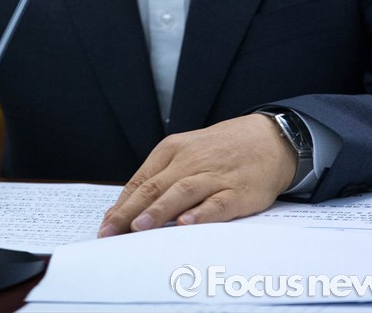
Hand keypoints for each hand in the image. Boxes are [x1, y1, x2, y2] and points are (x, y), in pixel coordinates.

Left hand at [98, 114, 296, 236]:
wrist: (266, 139)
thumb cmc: (220, 151)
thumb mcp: (187, 154)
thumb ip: (162, 178)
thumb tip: (130, 208)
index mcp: (172, 150)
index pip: (141, 181)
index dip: (121, 205)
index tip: (105, 226)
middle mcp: (190, 161)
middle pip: (154, 188)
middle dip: (129, 213)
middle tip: (111, 232)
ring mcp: (213, 176)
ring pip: (180, 193)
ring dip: (158, 211)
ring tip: (139, 227)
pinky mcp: (237, 191)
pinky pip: (216, 203)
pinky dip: (200, 214)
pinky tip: (185, 224)